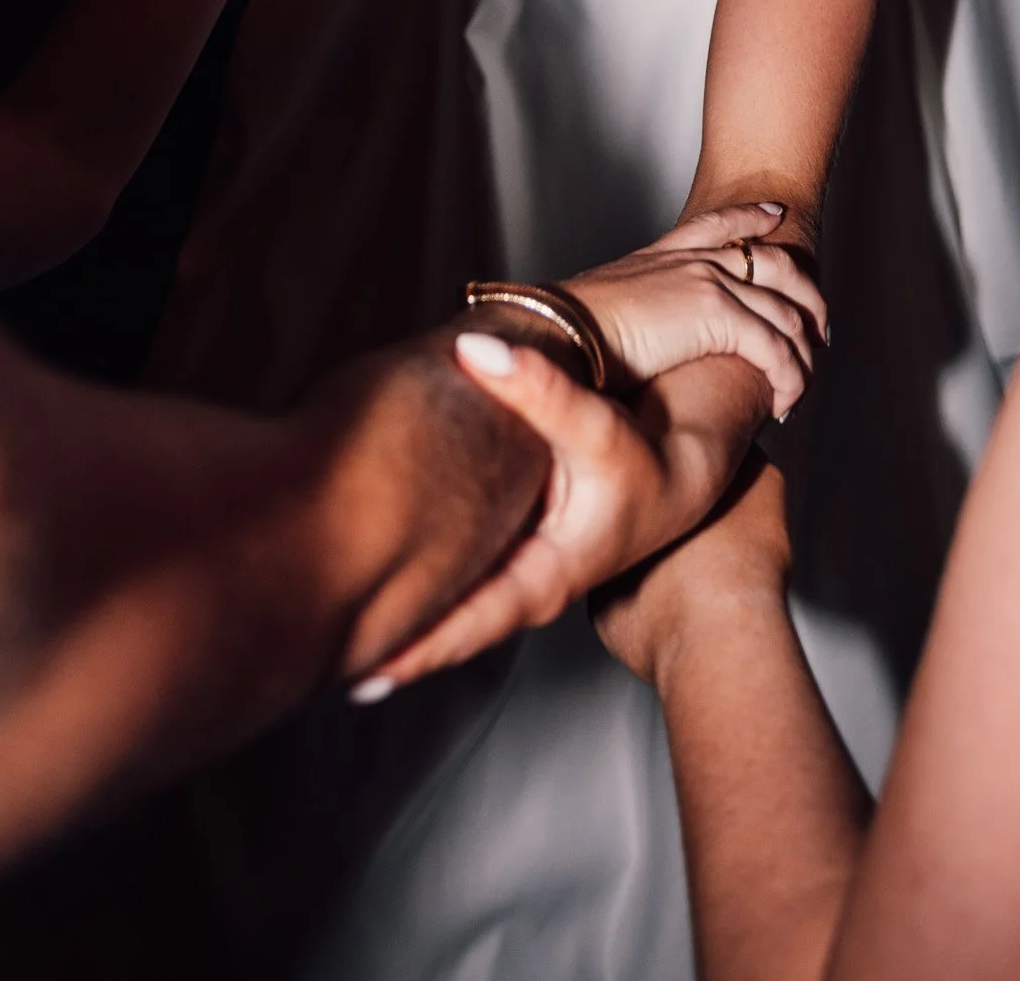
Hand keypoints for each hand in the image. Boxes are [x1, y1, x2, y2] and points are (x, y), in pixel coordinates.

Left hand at [349, 331, 761, 695]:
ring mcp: (525, 557)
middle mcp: (525, 575)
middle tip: (317, 641)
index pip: (463, 624)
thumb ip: (543, 395)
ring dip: (407, 596)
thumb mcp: (606, 439)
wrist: (701, 476)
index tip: (355, 669)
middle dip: (388, 627)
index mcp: (540, 575)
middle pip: (445, 613)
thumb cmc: (664, 477)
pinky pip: (469, 564)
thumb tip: (474, 350)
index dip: (411, 646)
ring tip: (339, 607)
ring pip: (454, 590)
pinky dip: (432, 564)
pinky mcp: (525, 533)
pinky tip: (396, 545)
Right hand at [567, 205, 827, 422]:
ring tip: (802, 383)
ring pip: (783, 310)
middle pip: (771, 260)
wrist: (553, 333)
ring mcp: (707, 282)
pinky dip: (788, 377)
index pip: (717, 224)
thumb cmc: (561, 338)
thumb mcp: (598, 316)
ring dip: (801, 351)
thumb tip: (615, 349)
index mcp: (660, 256)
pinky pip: (774, 348)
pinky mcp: (716, 314)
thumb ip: (623, 320)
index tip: (775, 215)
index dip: (751, 217)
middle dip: (805, 292)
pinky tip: (784, 403)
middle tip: (820, 328)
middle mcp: (689, 261)